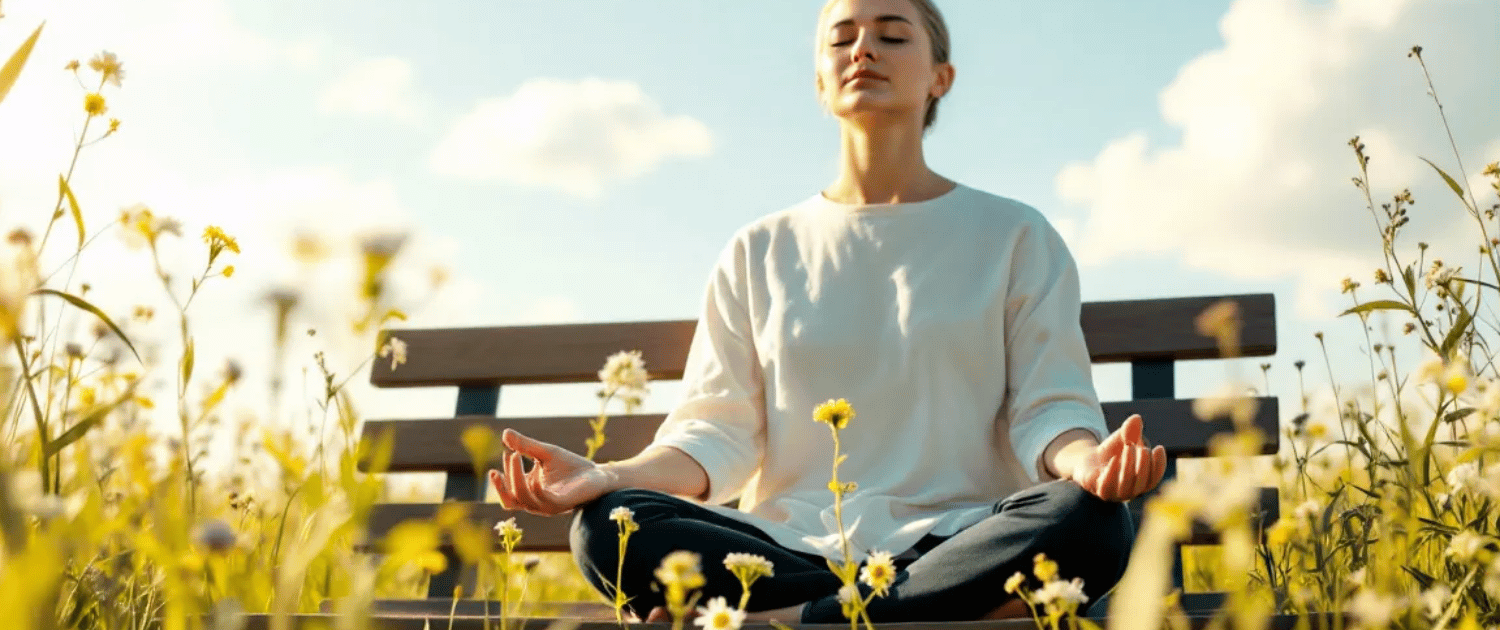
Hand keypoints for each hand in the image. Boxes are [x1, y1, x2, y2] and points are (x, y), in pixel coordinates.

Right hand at [488, 429, 614, 515]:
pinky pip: (543, 500)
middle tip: (508, 455)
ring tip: (516, 454)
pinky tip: (534, 473)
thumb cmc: (571, 466)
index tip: (507, 452)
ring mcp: (547, 505)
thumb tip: (504, 433)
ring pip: (523, 500)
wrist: (597, 474)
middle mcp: (535, 502)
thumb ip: (525, 445)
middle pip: (510, 500)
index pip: (508, 491)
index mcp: (529, 493)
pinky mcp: (562, 504)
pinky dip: (535, 488)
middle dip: (503, 482)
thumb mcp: (545, 453)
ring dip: (516, 478)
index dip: (503, 475)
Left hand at [1068, 414, 1166, 501]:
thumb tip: (1136, 418)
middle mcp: (1130, 491)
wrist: (1088, 461)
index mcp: (1141, 482)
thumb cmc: (1112, 451)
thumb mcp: (1121, 438)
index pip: (1154, 479)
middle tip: (1142, 448)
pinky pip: (1106, 487)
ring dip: (1129, 467)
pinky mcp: (1098, 491)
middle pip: (1142, 483)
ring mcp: (1114, 494)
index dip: (1159, 465)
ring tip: (1128, 448)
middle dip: (1144, 465)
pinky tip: (1114, 459)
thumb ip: (1130, 431)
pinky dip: (1112, 473)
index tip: (1159, 447)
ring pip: (1126, 487)